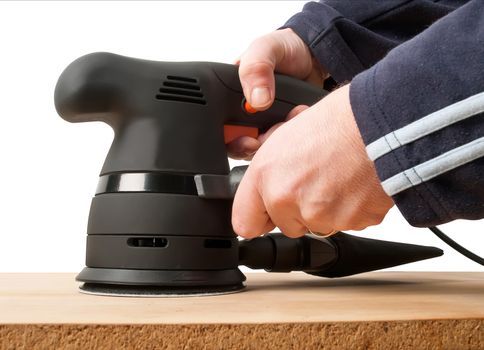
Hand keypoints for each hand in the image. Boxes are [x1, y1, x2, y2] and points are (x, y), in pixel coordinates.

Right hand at [227, 28, 327, 159]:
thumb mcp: (265, 48)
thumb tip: (255, 101)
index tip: (250, 139)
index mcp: (228, 98)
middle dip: (261, 141)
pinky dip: (295, 133)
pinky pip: (285, 144)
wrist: (314, 56)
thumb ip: (256, 68)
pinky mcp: (282, 131)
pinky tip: (300, 113)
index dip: (232, 141)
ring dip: (280, 135)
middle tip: (277, 126)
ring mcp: (263, 126)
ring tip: (294, 112)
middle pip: (241, 146)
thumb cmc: (284, 49)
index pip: (220, 130)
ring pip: (264, 149)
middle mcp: (242, 116)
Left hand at [232, 84, 393, 237]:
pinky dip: (351, 209)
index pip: (245, 223)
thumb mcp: (285, 137)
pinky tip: (355, 182)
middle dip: (298, 210)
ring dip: (326, 209)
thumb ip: (269, 171)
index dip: (258, 218)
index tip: (264, 215)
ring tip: (339, 175)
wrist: (380, 122)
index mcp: (268, 177)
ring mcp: (322, 215)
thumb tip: (264, 187)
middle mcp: (290, 200)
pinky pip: (347, 223)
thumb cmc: (337, 121)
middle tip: (316, 180)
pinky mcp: (353, 223)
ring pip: (318, 224)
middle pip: (287, 226)